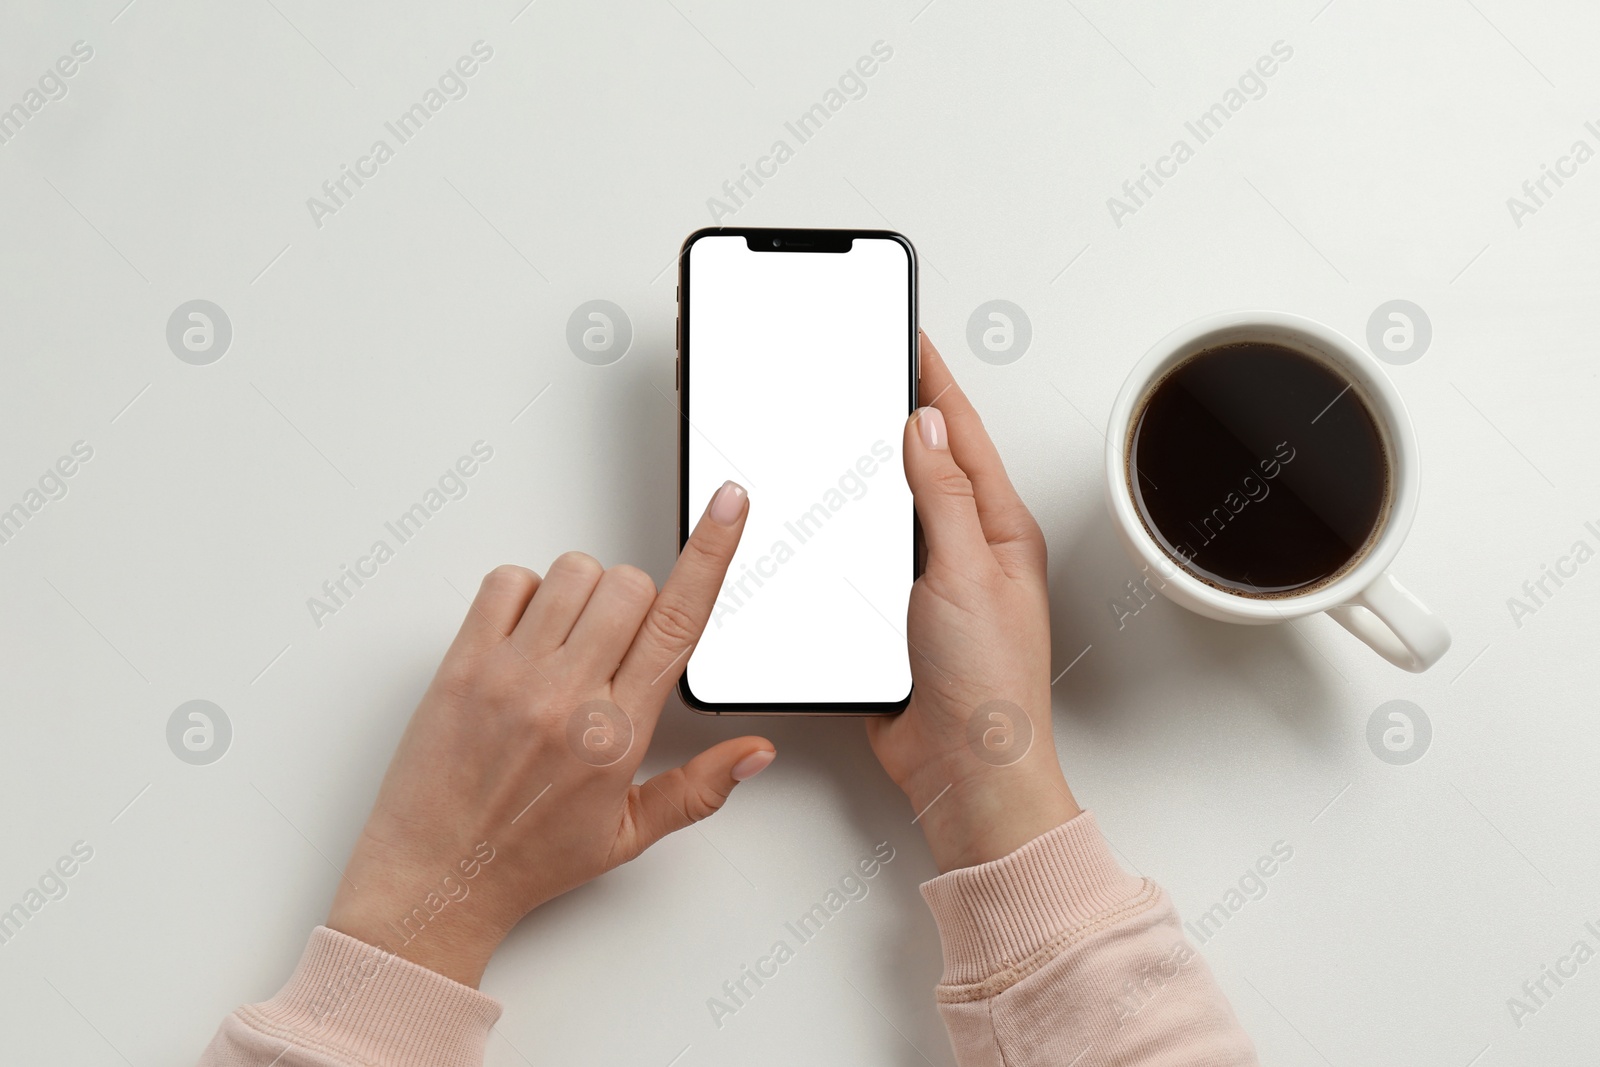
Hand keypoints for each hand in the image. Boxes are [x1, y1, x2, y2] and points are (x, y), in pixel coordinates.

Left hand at [326, 482, 773, 987]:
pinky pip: (506, 582)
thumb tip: (757, 753)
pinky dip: (522, 594)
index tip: (728, 504)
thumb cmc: (525, 860)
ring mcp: (511, 675)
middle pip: (628, 584)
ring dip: (581, 594)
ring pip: (571, 573)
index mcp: (618, 733)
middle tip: (611, 647)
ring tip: (563, 646)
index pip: (679, 622)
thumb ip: (700, 788)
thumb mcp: (628, 835)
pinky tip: (522, 638)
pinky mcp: (462, 664)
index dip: (711, 553)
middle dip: (634, 600)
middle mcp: (568, 696)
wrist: (436, 880)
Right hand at [866, 333, 1079, 872]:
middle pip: (930, 464)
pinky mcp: (897, 617)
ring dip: (875, 471)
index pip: (962, 436)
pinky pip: (869, 558)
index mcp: (999, 530)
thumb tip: (926, 426)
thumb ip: (943, 498)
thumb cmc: (989, 689)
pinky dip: (850, 532)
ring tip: (851, 423)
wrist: (965, 773)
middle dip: (903, 413)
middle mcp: (968, 550)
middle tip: (875, 365)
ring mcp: (932, 583)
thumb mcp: (967, 574)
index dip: (934, 382)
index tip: (910, 338)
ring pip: (896, 509)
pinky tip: (832, 517)